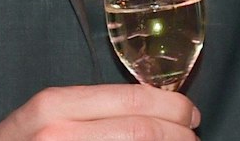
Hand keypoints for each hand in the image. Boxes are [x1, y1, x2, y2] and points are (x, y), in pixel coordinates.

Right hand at [0, 84, 199, 140]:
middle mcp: (59, 131)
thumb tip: (150, 107)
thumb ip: (89, 108)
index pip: (133, 101)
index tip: (189, 114)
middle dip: (179, 133)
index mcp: (55, 105)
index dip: (172, 107)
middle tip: (192, 137)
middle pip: (143, 130)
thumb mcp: (46, 116)